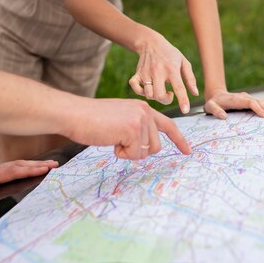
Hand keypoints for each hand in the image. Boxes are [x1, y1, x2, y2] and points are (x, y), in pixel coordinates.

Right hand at [66, 98, 192, 159]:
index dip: (179, 140)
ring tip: (112, 137)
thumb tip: (148, 147)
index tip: (188, 151)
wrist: (75, 114)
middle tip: (118, 141)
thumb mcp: (120, 119)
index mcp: (143, 108)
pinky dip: (121, 153)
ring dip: (127, 152)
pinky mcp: (133, 129)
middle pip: (156, 147)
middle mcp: (145, 111)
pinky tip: (110, 140)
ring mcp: (141, 119)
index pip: (168, 125)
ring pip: (145, 152)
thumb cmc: (92, 120)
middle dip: (137, 151)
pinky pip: (134, 154)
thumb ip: (136, 128)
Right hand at [129, 33, 197, 113]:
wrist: (151, 42)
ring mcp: (146, 73)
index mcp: (172, 69)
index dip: (183, 100)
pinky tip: (148, 88)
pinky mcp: (137, 74)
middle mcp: (158, 71)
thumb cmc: (170, 54)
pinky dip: (140, 92)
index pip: (178, 87)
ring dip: (155, 96)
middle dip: (166, 100)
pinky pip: (135, 88)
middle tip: (169, 94)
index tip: (185, 111)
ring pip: (148, 94)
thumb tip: (195, 93)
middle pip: (160, 95)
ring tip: (160, 89)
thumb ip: (190, 78)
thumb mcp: (184, 62)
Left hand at [204, 89, 263, 119]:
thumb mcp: (210, 107)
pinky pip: (261, 103)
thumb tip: (224, 117)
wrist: (216, 95)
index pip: (249, 102)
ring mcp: (248, 98)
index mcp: (235, 99)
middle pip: (258, 101)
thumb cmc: (213, 103)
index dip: (258, 108)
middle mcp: (244, 97)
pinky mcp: (250, 100)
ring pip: (261, 101)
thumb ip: (215, 111)